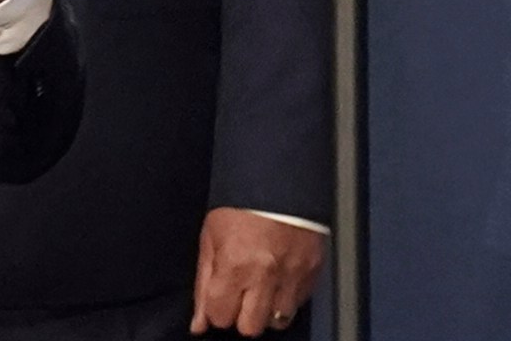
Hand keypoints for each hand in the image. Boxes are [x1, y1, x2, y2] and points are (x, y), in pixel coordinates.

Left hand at [192, 207, 323, 334]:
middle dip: (241, 316)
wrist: (279, 184)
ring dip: (266, 311)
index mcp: (235, 266)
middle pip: (250, 328)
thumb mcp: (210, 240)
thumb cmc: (240, 207)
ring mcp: (292, 278)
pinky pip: (298, 305)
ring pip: (277, 322)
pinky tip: (277, 279)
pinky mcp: (312, 276)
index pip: (221, 317)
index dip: (216, 310)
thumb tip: (198, 322)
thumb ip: (203, 284)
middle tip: (239, 295)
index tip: (218, 300)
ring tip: (260, 287)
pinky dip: (286, 299)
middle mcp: (265, 277)